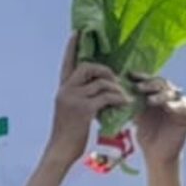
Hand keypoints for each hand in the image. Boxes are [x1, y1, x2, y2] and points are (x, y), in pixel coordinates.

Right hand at [46, 37, 128, 162]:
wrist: (60, 152)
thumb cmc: (68, 135)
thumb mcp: (70, 111)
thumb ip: (80, 97)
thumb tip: (100, 89)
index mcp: (62, 90)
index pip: (67, 63)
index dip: (72, 48)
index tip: (77, 33)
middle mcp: (66, 90)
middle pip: (87, 66)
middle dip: (105, 70)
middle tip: (115, 80)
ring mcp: (73, 99)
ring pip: (101, 82)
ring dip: (116, 88)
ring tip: (123, 96)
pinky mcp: (83, 110)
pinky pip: (106, 97)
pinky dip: (118, 99)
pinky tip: (124, 104)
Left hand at [132, 73, 185, 167]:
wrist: (156, 154)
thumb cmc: (147, 135)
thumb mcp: (137, 115)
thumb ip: (133, 101)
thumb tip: (118, 86)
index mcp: (158, 94)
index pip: (151, 81)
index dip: (141, 77)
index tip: (129, 76)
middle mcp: (171, 95)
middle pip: (162, 84)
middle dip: (150, 84)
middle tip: (138, 87)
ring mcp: (182, 102)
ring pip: (171, 93)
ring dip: (160, 95)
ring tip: (149, 100)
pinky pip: (183, 106)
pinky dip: (175, 106)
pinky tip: (167, 106)